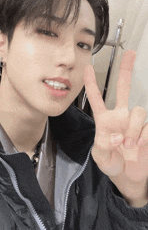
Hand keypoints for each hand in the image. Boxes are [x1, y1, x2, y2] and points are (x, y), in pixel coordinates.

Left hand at [84, 50, 147, 206]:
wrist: (129, 177)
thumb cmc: (111, 164)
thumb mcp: (100, 157)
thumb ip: (102, 146)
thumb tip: (115, 135)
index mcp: (105, 120)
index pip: (97, 98)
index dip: (91, 84)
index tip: (88, 68)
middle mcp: (120, 116)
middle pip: (123, 89)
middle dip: (126, 71)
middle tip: (130, 53)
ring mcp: (135, 122)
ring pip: (138, 111)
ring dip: (134, 128)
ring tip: (128, 145)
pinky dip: (143, 135)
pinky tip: (139, 145)